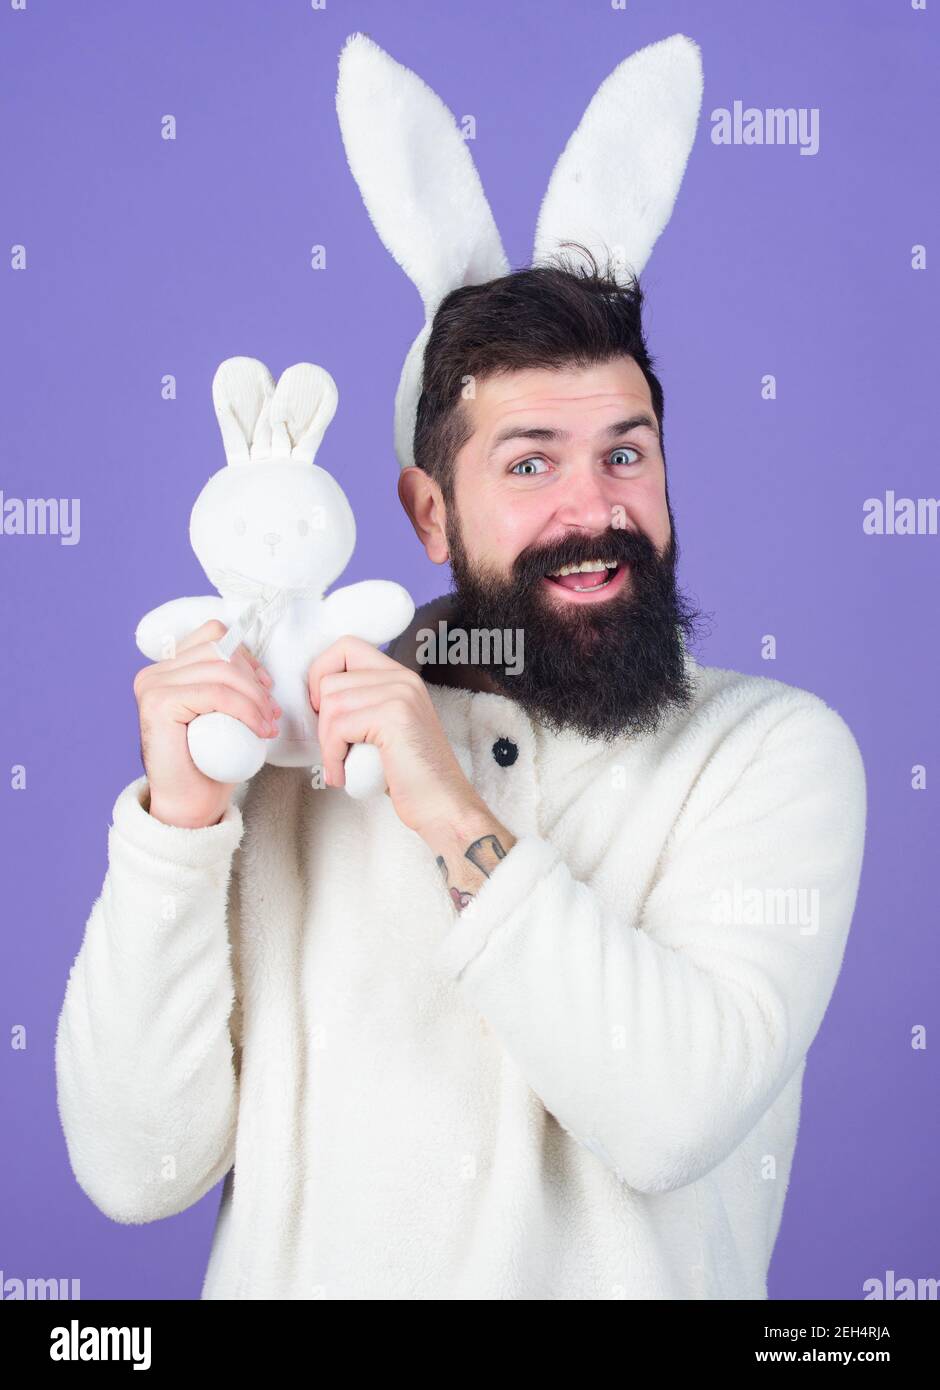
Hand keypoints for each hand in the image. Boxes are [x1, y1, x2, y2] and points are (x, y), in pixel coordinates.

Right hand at [134, 619, 281, 827]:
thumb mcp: (224, 714)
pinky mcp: (159, 703)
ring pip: (221, 668)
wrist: (190, 804)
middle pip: (220, 649)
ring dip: (254, 697)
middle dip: (255, 679)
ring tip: (267, 723)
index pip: (214, 635)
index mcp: (168, 669)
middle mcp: (155, 673)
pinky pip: (215, 692)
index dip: (247, 657)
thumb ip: (230, 684)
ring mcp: (153, 685)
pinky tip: (259, 730)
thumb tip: (258, 669)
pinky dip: (245, 709)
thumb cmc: (211, 763)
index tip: (266, 688)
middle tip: (271, 712)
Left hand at [307, 635, 483, 836]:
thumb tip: (314, 698)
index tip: (322, 710)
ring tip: (340, 765)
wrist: (442, 805)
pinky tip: (342, 775)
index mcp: (400, 676)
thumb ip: (361, 705)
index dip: (321, 674)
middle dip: (322, 720)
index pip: (346, 646)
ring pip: (331, 704)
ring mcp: (400, 694)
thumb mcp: (383, 729)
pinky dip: (332, 756)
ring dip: (326, 742)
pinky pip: (338, 727)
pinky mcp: (393, 716)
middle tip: (334, 749)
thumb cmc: (409, 776)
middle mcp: (402, 678)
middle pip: (330, 679)